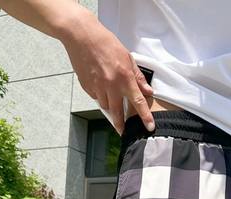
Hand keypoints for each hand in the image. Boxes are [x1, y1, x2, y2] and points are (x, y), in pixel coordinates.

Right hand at [59, 8, 154, 134]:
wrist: (81, 35)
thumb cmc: (105, 43)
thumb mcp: (127, 57)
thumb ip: (138, 77)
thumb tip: (148, 91)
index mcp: (124, 77)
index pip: (138, 102)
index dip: (145, 117)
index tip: (149, 127)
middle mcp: (111, 85)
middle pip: (118, 112)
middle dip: (121, 125)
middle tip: (123, 131)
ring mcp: (97, 87)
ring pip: (105, 106)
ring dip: (109, 106)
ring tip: (110, 96)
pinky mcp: (86, 86)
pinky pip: (95, 97)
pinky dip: (99, 95)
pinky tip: (99, 84)